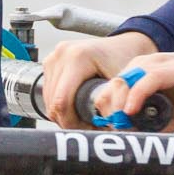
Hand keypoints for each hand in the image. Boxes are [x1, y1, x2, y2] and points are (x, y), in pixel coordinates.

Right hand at [41, 32, 156, 127]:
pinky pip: (48, 90)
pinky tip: (76, 107)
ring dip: (62, 113)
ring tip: (84, 118)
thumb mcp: (122, 81)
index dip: (71, 121)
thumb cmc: (126, 59)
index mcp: (78, 57)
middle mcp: (61, 55)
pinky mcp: (50, 62)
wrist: (124, 45)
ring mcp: (53, 57)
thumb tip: (109, 125)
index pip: (62, 100)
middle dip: (68, 120)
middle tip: (87, 127)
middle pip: (53, 101)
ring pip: (48, 98)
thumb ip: (114, 101)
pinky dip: (60, 102)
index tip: (86, 129)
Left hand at [78, 25, 173, 132]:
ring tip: (124, 130)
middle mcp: (147, 66)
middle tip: (117, 138)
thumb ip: (160, 124)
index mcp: (144, 74)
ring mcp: (161, 65)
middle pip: (108, 90)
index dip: (105, 117)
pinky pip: (147, 80)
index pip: (110, 94)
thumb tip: (141, 146)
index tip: (110, 139)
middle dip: (106, 117)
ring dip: (117, 110)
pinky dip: (136, 96)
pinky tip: (135, 112)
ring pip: (122, 84)